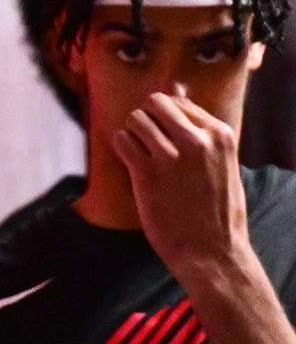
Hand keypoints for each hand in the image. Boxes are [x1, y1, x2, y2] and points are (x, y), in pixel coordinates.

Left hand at [110, 92, 251, 276]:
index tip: (159, 135)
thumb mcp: (223, 164)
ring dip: (131, 134)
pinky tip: (129, 164)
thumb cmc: (216, 211)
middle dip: (145, 119)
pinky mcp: (147, 174)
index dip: (162, 116)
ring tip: (137, 155)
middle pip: (155, 104)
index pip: (179, 102)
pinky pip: (122, 141)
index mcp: (219, 134)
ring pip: (135, 119)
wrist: (211, 250)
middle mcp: (197, 140)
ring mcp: (172, 156)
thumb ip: (202, 134)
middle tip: (144, 143)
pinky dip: (120, 148)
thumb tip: (175, 93)